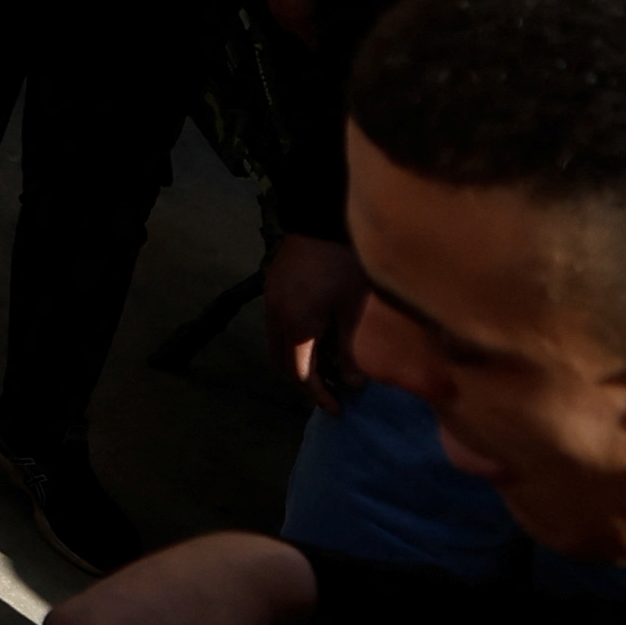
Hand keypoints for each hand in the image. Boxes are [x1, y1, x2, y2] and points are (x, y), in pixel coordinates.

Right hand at [263, 232, 367, 406]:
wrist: (320, 215)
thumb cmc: (345, 264)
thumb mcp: (355, 309)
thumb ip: (351, 349)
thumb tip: (351, 383)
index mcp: (296, 324)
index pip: (301, 373)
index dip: (318, 394)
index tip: (338, 409)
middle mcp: (275, 314)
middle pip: (281, 361)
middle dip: (303, 380)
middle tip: (329, 389)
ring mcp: (270, 297)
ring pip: (275, 342)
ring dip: (295, 358)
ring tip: (322, 364)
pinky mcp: (272, 283)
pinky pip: (276, 322)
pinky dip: (291, 337)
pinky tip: (315, 333)